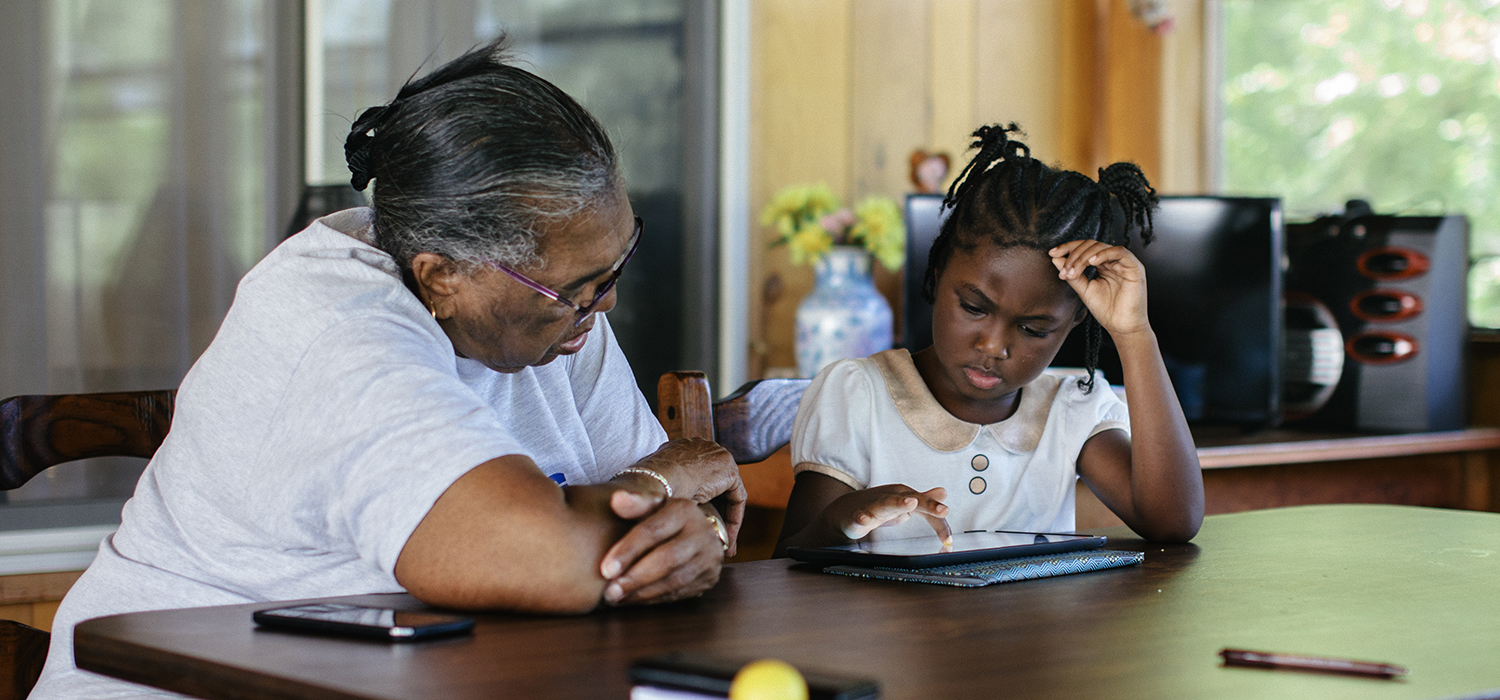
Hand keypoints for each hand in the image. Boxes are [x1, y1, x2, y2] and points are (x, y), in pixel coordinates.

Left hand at [597, 493, 723, 605]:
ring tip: (616, 597)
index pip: (653, 531)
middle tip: (609, 591)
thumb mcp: (652, 506)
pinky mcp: (709, 578)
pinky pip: (679, 593)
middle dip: (635, 577)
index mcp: (685, 510)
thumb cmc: (665, 519)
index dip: (628, 551)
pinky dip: (653, 598)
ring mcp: (709, 558)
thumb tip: (617, 500)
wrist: (698, 532)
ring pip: (674, 581)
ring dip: (642, 592)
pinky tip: (633, 599)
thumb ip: (635, 504)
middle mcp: (702, 533)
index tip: (605, 569)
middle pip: (667, 559)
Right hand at [626, 438, 745, 554]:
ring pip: (727, 494)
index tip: (698, 525)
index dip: (702, 505)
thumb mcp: (657, 490)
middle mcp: (703, 448)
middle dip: (717, 514)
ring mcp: (717, 455)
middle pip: (716, 486)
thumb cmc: (649, 488)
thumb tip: (658, 522)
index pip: (699, 478)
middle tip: (715, 539)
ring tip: (721, 545)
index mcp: (683, 449)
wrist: (653, 481)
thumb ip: (667, 497)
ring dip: (725, 520)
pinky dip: (733, 519)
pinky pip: (736, 497)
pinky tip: (725, 539)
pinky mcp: (728, 469)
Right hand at [823, 484, 950, 542]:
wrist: (846, 510)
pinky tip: (864, 521)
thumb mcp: (903, 503)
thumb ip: (924, 500)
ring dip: (898, 503)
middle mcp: (891, 498)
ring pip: (886, 504)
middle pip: (911, 500)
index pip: (926, 507)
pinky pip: (859, 517)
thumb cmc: (879, 507)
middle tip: (943, 509)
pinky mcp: (857, 516)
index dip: (939, 522)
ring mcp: (873, 506)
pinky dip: (861, 517)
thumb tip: (943, 492)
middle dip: (927, 503)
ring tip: (910, 504)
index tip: (949, 540)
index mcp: (904, 496)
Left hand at [1049, 240, 1148, 337]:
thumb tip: (1055, 258)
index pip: (1085, 249)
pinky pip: (1119, 252)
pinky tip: (1091, 262)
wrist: (1122, 327)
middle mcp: (1113, 261)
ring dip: (1083, 256)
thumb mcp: (1084, 290)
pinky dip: (1103, 254)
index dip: (1068, 248)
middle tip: (1064, 269)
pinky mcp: (1134, 267)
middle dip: (1074, 254)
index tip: (1052, 253)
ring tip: (1074, 270)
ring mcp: (1125, 263)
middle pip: (1091, 245)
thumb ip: (1072, 274)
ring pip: (1102, 247)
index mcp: (1103, 265)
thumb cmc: (1106, 310)